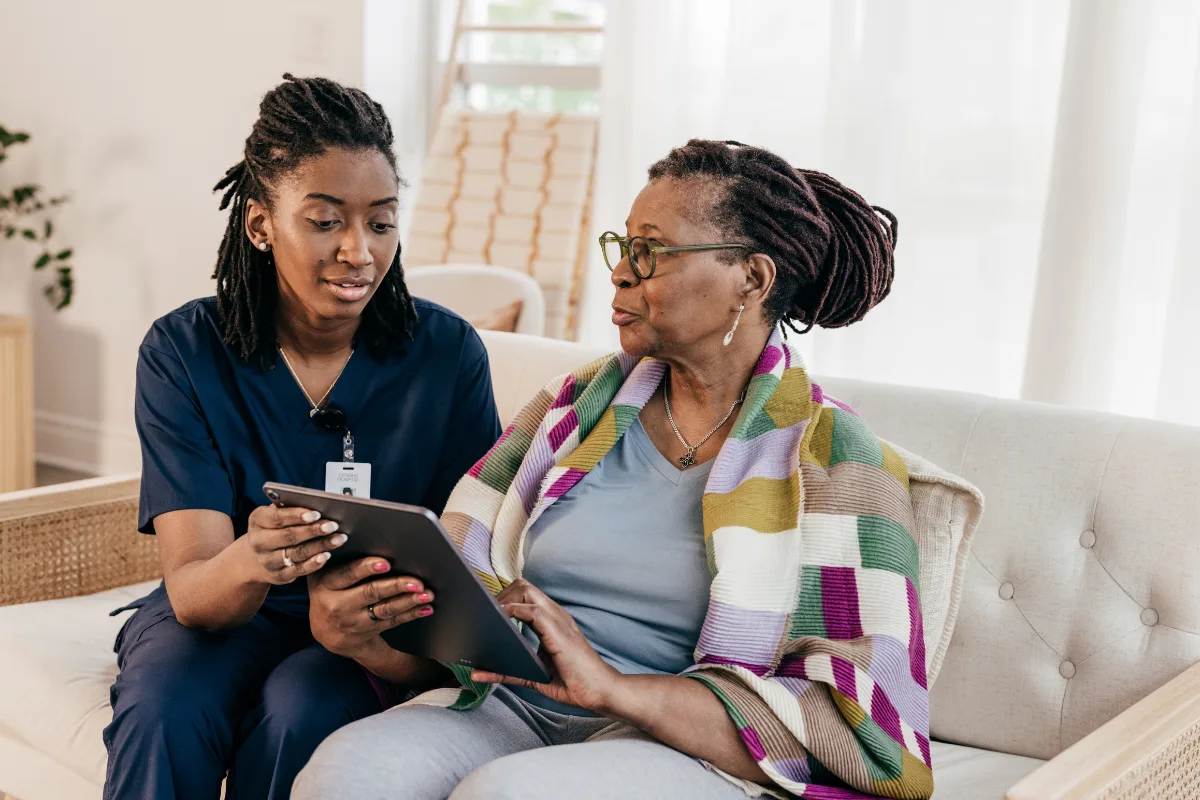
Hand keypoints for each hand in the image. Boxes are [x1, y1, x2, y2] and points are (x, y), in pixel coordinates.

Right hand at [237, 505, 347, 585]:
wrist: (255, 557)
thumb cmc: (273, 528)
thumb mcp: (275, 514)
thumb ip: (291, 507)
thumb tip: (319, 502)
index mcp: (257, 520)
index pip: (276, 517)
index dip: (297, 516)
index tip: (316, 514)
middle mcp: (258, 542)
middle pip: (288, 536)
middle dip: (313, 531)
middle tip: (333, 525)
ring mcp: (267, 561)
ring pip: (296, 553)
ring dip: (320, 546)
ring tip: (339, 539)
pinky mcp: (277, 576)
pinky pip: (298, 570)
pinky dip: (313, 563)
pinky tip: (326, 555)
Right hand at [307, 556, 433, 660]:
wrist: (325, 632)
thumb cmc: (330, 593)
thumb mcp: (325, 578)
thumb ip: (341, 562)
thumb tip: (371, 539)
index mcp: (326, 584)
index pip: (347, 574)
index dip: (366, 568)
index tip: (386, 563)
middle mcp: (338, 604)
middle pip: (370, 593)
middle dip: (395, 586)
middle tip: (416, 582)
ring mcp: (354, 621)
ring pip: (385, 609)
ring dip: (409, 601)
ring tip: (427, 594)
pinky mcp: (368, 631)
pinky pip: (392, 622)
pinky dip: (411, 614)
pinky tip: (426, 608)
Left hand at [470, 579, 623, 713]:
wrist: (600, 692)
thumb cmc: (573, 683)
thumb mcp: (533, 676)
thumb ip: (508, 672)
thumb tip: (478, 673)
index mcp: (552, 621)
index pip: (526, 594)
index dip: (505, 598)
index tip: (486, 613)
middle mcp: (555, 615)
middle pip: (523, 585)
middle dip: (500, 594)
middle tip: (483, 613)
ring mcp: (558, 620)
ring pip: (526, 590)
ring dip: (504, 599)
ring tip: (487, 615)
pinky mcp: (558, 631)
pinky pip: (533, 611)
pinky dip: (513, 611)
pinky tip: (500, 621)